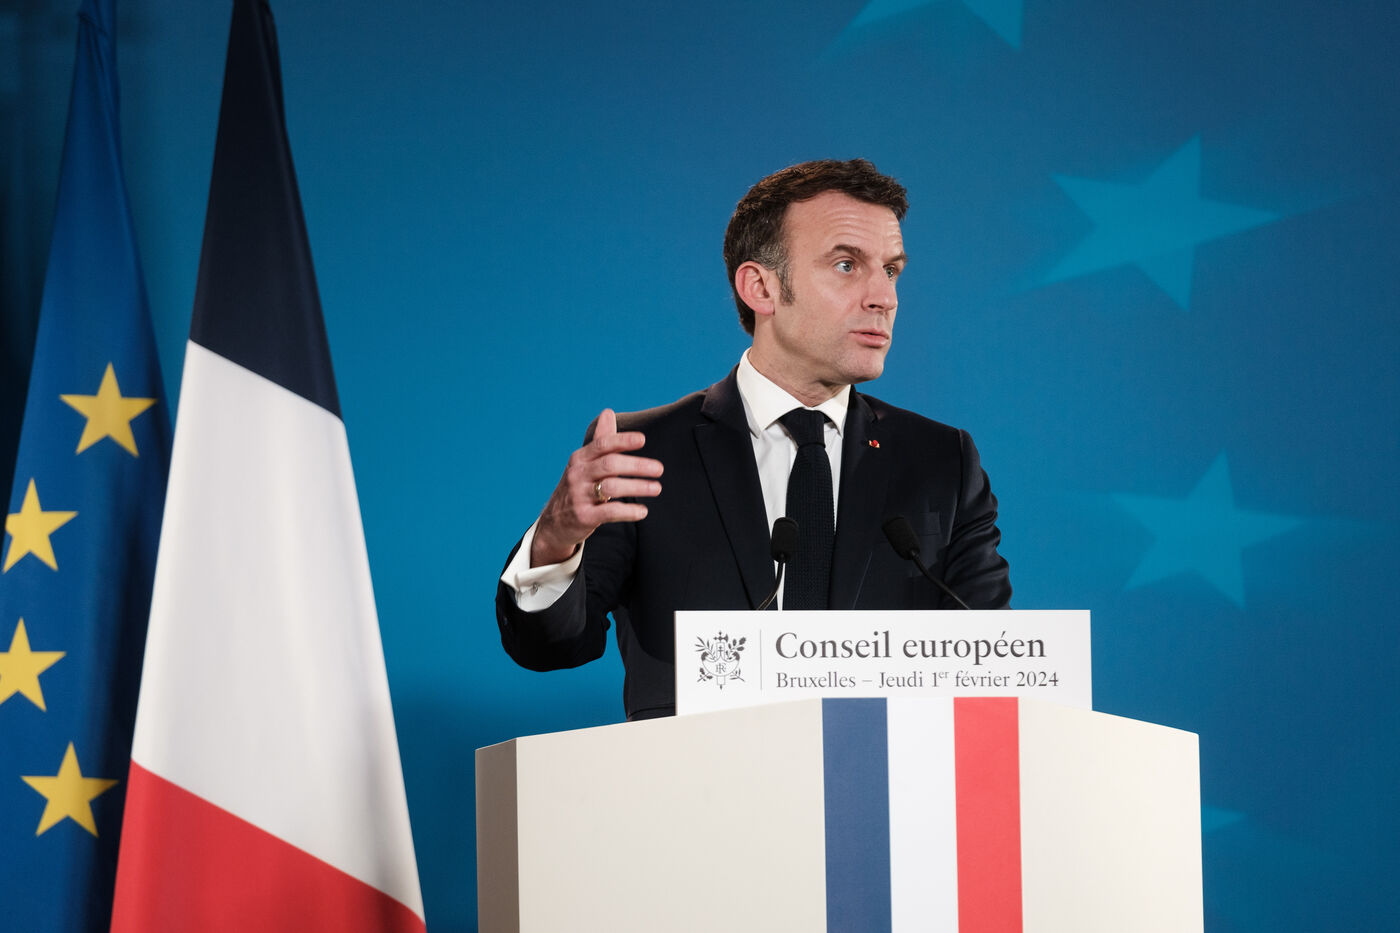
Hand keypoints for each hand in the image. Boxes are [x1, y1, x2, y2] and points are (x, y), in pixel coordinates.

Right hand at [530, 408, 662, 566]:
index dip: (622, 440)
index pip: (602, 444)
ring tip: (657, 488)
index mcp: (580, 459)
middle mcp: (577, 475)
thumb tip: (608, 412)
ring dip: (638, 487)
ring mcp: (579, 496)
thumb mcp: (584, 463)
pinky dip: (628, 512)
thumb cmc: (577, 487)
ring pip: (612, 487)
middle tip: (659, 469)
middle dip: (637, 465)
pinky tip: (643, 511)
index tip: (643, 439)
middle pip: (610, 464)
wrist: (554, 522)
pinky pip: (609, 512)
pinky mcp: (584, 517)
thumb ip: (600, 440)